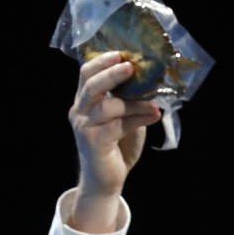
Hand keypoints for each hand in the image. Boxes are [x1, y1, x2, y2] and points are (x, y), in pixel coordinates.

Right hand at [67, 52, 161, 232]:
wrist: (105, 181)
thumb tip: (150, 81)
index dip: (102, 61)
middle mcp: (79, 112)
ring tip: (154, 102)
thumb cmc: (115, 148)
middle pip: (91, 85)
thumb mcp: (123, 119)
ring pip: (109, 106)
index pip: (86, 74)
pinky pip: (118, 125)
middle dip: (112, 73)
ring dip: (136, 102)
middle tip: (131, 66)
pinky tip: (154, 115)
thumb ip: (129, 101)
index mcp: (83, 102)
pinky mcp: (93, 142)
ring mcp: (84, 127)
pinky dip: (138, 119)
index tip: (122, 53)